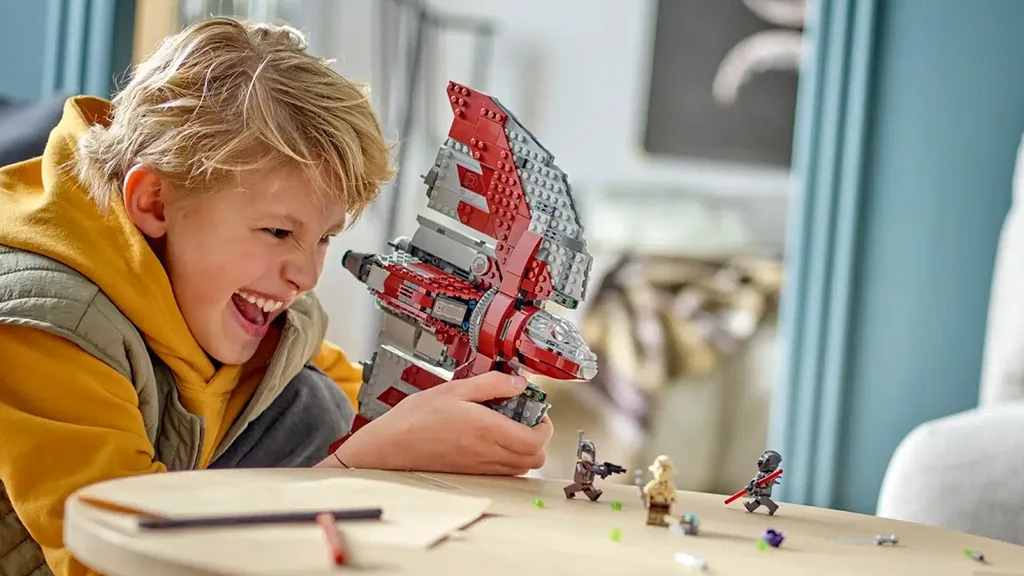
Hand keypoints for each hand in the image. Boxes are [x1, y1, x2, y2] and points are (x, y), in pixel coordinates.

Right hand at [334, 372, 553, 475]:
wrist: (390, 446)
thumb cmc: (416, 418)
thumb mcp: (455, 389)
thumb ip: (492, 384)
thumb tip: (519, 383)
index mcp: (488, 431)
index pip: (535, 440)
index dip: (544, 426)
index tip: (537, 410)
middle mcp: (488, 454)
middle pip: (535, 459)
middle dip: (538, 438)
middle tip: (526, 417)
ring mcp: (480, 468)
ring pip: (520, 468)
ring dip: (523, 449)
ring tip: (509, 426)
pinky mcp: (470, 474)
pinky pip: (502, 471)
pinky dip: (507, 458)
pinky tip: (491, 439)